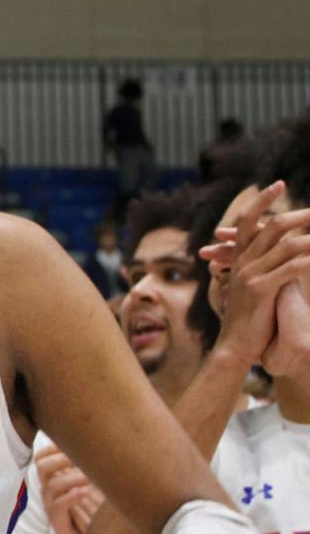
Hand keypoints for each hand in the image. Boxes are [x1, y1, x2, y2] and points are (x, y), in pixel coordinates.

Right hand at [34, 448, 102, 533]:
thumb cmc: (89, 514)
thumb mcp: (88, 489)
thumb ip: (89, 472)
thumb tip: (106, 450)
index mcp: (53, 479)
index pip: (42, 457)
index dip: (53, 447)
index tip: (73, 441)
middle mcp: (48, 490)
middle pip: (41, 466)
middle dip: (60, 458)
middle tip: (80, 457)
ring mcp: (50, 505)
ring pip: (50, 485)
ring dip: (70, 477)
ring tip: (89, 476)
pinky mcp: (56, 520)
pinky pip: (58, 505)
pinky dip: (71, 496)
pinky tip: (84, 492)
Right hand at [203, 185, 309, 370]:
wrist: (234, 348)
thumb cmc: (247, 322)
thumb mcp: (252, 290)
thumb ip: (262, 270)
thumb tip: (281, 255)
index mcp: (238, 259)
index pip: (249, 220)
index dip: (262, 201)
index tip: (278, 184)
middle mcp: (242, 262)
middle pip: (272, 226)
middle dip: (299, 214)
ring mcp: (251, 275)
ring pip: (286, 244)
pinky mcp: (261, 290)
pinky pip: (291, 268)